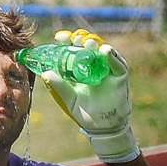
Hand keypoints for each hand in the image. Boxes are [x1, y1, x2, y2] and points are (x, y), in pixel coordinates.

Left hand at [40, 29, 139, 162]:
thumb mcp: (69, 98)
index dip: (66, 43)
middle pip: (87, 48)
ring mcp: (107, 69)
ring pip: (102, 52)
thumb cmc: (85, 112)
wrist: (102, 127)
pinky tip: (105, 51)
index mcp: (79, 69)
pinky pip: (117, 64)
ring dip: (95, 46)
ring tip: (88, 43)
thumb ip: (59, 86)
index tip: (59, 38)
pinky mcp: (119, 76)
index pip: (73, 52)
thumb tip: (46, 73)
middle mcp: (94, 66)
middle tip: (73, 39)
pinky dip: (111, 57)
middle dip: (80, 41)